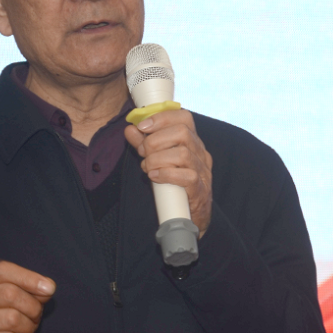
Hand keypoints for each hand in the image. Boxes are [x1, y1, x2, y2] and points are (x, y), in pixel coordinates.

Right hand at [0, 260, 54, 332]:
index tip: (49, 289)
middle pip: (9, 294)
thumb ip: (33, 291)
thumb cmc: (11, 323)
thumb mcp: (23, 301)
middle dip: (32, 307)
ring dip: (28, 327)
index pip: (2, 270)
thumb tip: (47, 287)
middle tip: (36, 317)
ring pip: (12, 319)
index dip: (28, 278)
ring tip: (25, 330)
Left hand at [124, 109, 212, 235]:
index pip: (184, 117)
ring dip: (157, 159)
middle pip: (182, 132)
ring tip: (147, 167)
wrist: (193, 215)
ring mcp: (203, 170)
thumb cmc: (175, 184)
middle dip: (155, 140)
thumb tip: (130, 129)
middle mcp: (200, 153)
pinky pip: (187, 176)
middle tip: (142, 152)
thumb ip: (145, 144)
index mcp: (192, 142)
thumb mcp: (158, 160)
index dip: (162, 118)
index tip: (142, 127)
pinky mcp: (200, 188)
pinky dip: (166, 174)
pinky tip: (154, 176)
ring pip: (183, 154)